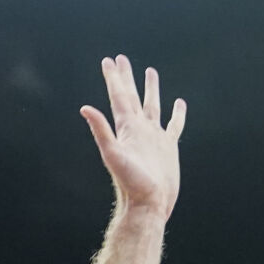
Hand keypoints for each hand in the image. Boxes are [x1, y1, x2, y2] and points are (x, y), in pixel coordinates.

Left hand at [81, 55, 185, 217]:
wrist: (149, 204)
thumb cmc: (131, 184)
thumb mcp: (113, 155)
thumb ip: (101, 131)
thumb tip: (85, 108)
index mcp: (127, 128)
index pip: (119, 97)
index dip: (113, 78)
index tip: (109, 60)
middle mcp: (139, 130)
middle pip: (132, 96)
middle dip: (126, 78)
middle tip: (121, 59)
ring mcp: (154, 137)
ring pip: (153, 106)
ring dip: (151, 89)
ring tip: (150, 71)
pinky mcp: (168, 147)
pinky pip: (173, 125)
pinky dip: (176, 113)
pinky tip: (179, 103)